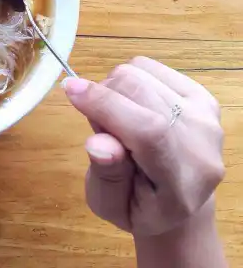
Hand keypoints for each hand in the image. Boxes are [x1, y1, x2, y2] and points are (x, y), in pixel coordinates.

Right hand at [63, 57, 223, 236]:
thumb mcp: (110, 206)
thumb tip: (97, 143)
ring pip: (139, 73)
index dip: (106, 105)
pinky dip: (128, 79)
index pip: (148, 130)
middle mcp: (202, 143)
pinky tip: (131, 106)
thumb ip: (106, 176)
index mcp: (180, 182)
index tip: (69, 90)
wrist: (181, 202)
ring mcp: (206, 115)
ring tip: (117, 121)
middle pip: (140, 91)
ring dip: (113, 90)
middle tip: (100, 128)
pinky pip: (147, 66)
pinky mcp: (201, 95)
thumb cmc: (138, 207)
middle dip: (102, 98)